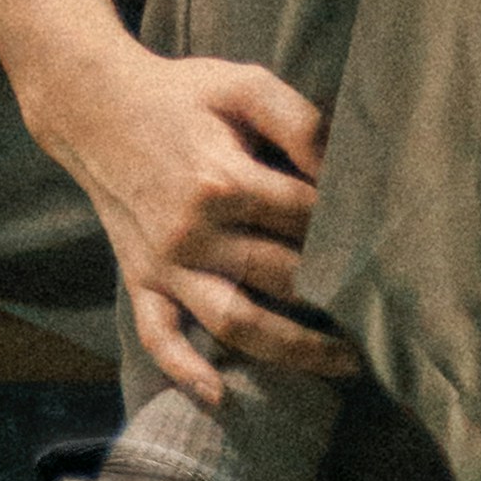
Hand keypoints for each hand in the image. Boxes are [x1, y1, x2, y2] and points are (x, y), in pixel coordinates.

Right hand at [50, 37, 351, 411]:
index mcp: (222, 180)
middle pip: (283, 277)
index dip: (350, 231)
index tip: (388, 245)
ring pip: (234, 322)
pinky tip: (221, 395)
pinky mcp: (140, 279)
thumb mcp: (242, 85)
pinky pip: (158, 334)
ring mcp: (165, 263)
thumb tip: (344, 170)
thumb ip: (298, 121)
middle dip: (338, 296)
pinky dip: (184, 370)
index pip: (306, 220)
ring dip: (293, 351)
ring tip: (346, 363)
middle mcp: (194, 232)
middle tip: (386, 309)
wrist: (92, 106)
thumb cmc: (180, 95)